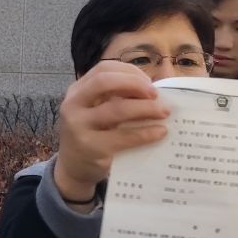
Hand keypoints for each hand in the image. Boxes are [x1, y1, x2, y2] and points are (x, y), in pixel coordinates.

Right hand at [55, 61, 169, 203]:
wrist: (73, 168)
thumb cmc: (92, 135)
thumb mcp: (95, 111)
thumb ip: (115, 98)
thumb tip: (155, 92)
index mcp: (77, 91)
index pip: (103, 69)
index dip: (129, 72)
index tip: (149, 82)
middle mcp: (73, 105)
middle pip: (104, 82)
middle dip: (134, 84)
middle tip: (156, 94)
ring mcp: (79, 126)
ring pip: (116, 109)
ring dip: (146, 108)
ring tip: (164, 112)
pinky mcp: (91, 147)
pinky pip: (124, 136)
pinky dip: (146, 133)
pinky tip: (160, 132)